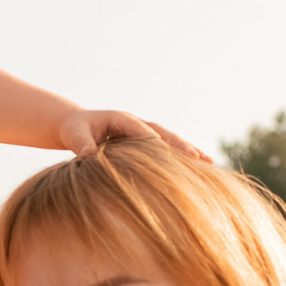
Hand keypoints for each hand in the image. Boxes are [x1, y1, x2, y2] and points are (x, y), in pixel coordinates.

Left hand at [58, 109, 209, 162]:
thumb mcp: (75, 135)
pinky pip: (167, 148)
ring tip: (209, 162)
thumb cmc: (76, 130)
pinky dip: (183, 156)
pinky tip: (201, 166)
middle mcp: (138, 123)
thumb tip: (86, 155)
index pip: (142, 131)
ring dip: (189, 151)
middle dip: (180, 146)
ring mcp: (144, 132)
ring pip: (171, 140)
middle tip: (197, 158)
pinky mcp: (146, 142)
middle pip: (164, 134)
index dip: (155, 142)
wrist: (78, 124)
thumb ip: (82, 144)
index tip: (168, 154)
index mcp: (122, 119)